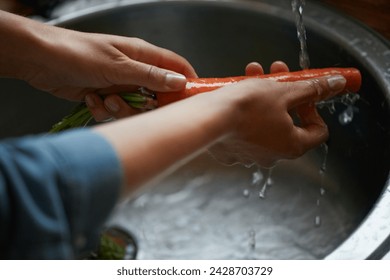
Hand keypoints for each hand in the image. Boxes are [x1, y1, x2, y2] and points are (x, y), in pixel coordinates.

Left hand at [18, 22, 195, 120]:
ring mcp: (119, 85)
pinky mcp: (105, 96)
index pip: (176, 66)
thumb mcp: (118, 66)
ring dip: (120, 109)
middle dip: (143, 105)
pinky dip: (103, 110)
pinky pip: (115, 112)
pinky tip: (90, 99)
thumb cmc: (79, 54)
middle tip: (129, 101)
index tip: (192, 100)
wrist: (40, 60)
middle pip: (157, 95)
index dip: (187, 81)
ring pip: (135, 108)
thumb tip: (181, 82)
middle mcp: (134, 71)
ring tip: (104, 98)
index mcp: (142, 56)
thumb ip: (150, 76)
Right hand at [208, 62, 345, 166]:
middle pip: (288, 123)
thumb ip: (312, 90)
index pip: (318, 131)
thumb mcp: (284, 91)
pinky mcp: (230, 151)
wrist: (207, 118)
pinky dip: (244, 113)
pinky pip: (243, 130)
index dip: (313, 108)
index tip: (301, 93)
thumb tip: (336, 85)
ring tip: (252, 74)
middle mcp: (272, 156)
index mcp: (292, 146)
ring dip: (263, 98)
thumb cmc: (247, 107)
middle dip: (284, 94)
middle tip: (276, 73)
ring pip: (264, 123)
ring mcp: (249, 156)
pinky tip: (236, 96)